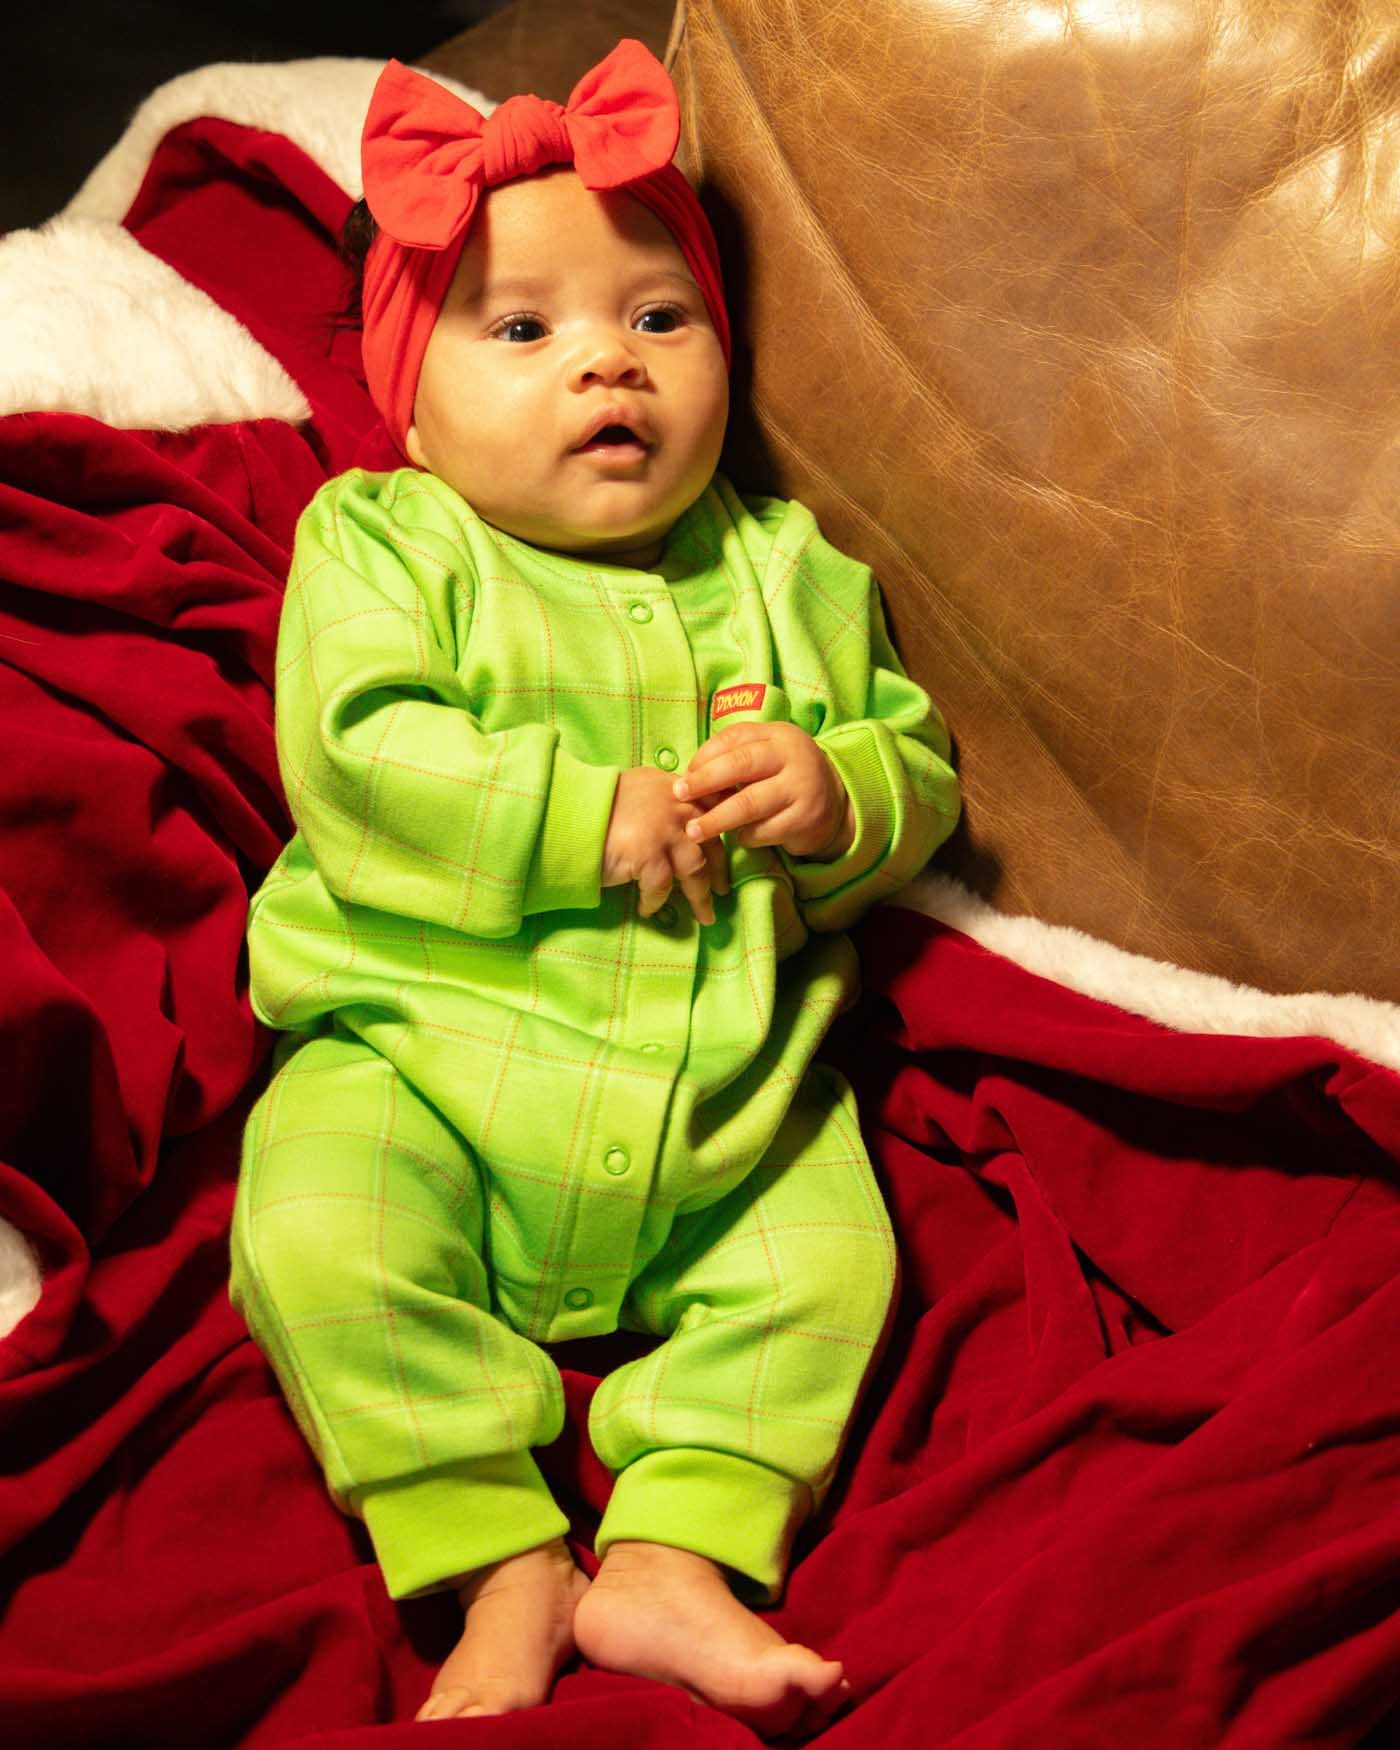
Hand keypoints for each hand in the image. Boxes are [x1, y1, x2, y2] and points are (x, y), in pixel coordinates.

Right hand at [601, 766, 729, 923]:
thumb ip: (662, 801)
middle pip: (710, 842)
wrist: (563, 813)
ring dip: (700, 897)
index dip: (722, 832)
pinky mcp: (649, 854)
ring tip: (704, 915)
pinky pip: (662, 887)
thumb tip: (682, 824)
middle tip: (723, 890)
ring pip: (695, 869)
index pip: (712, 808)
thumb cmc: (594, 806)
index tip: (725, 854)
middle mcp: (675, 804)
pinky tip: (648, 908)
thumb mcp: (636, 790)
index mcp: (673, 787)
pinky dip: (656, 901)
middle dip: (719, 871)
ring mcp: (664, 829)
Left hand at [672, 722, 854, 860]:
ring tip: (694, 830)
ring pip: (749, 804)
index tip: (683, 777)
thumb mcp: (766, 756)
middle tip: (679, 795)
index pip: (734, 738)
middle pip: (740, 764)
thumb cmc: (784, 777)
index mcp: (778, 735)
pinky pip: (764, 830)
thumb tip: (688, 779)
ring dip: (716, 819)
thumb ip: (733, 759)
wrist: (835, 803)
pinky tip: (739, 836)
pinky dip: (745, 836)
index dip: (704, 757)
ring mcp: (801, 788)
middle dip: (705, 781)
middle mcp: (792, 756)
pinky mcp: (805, 819)